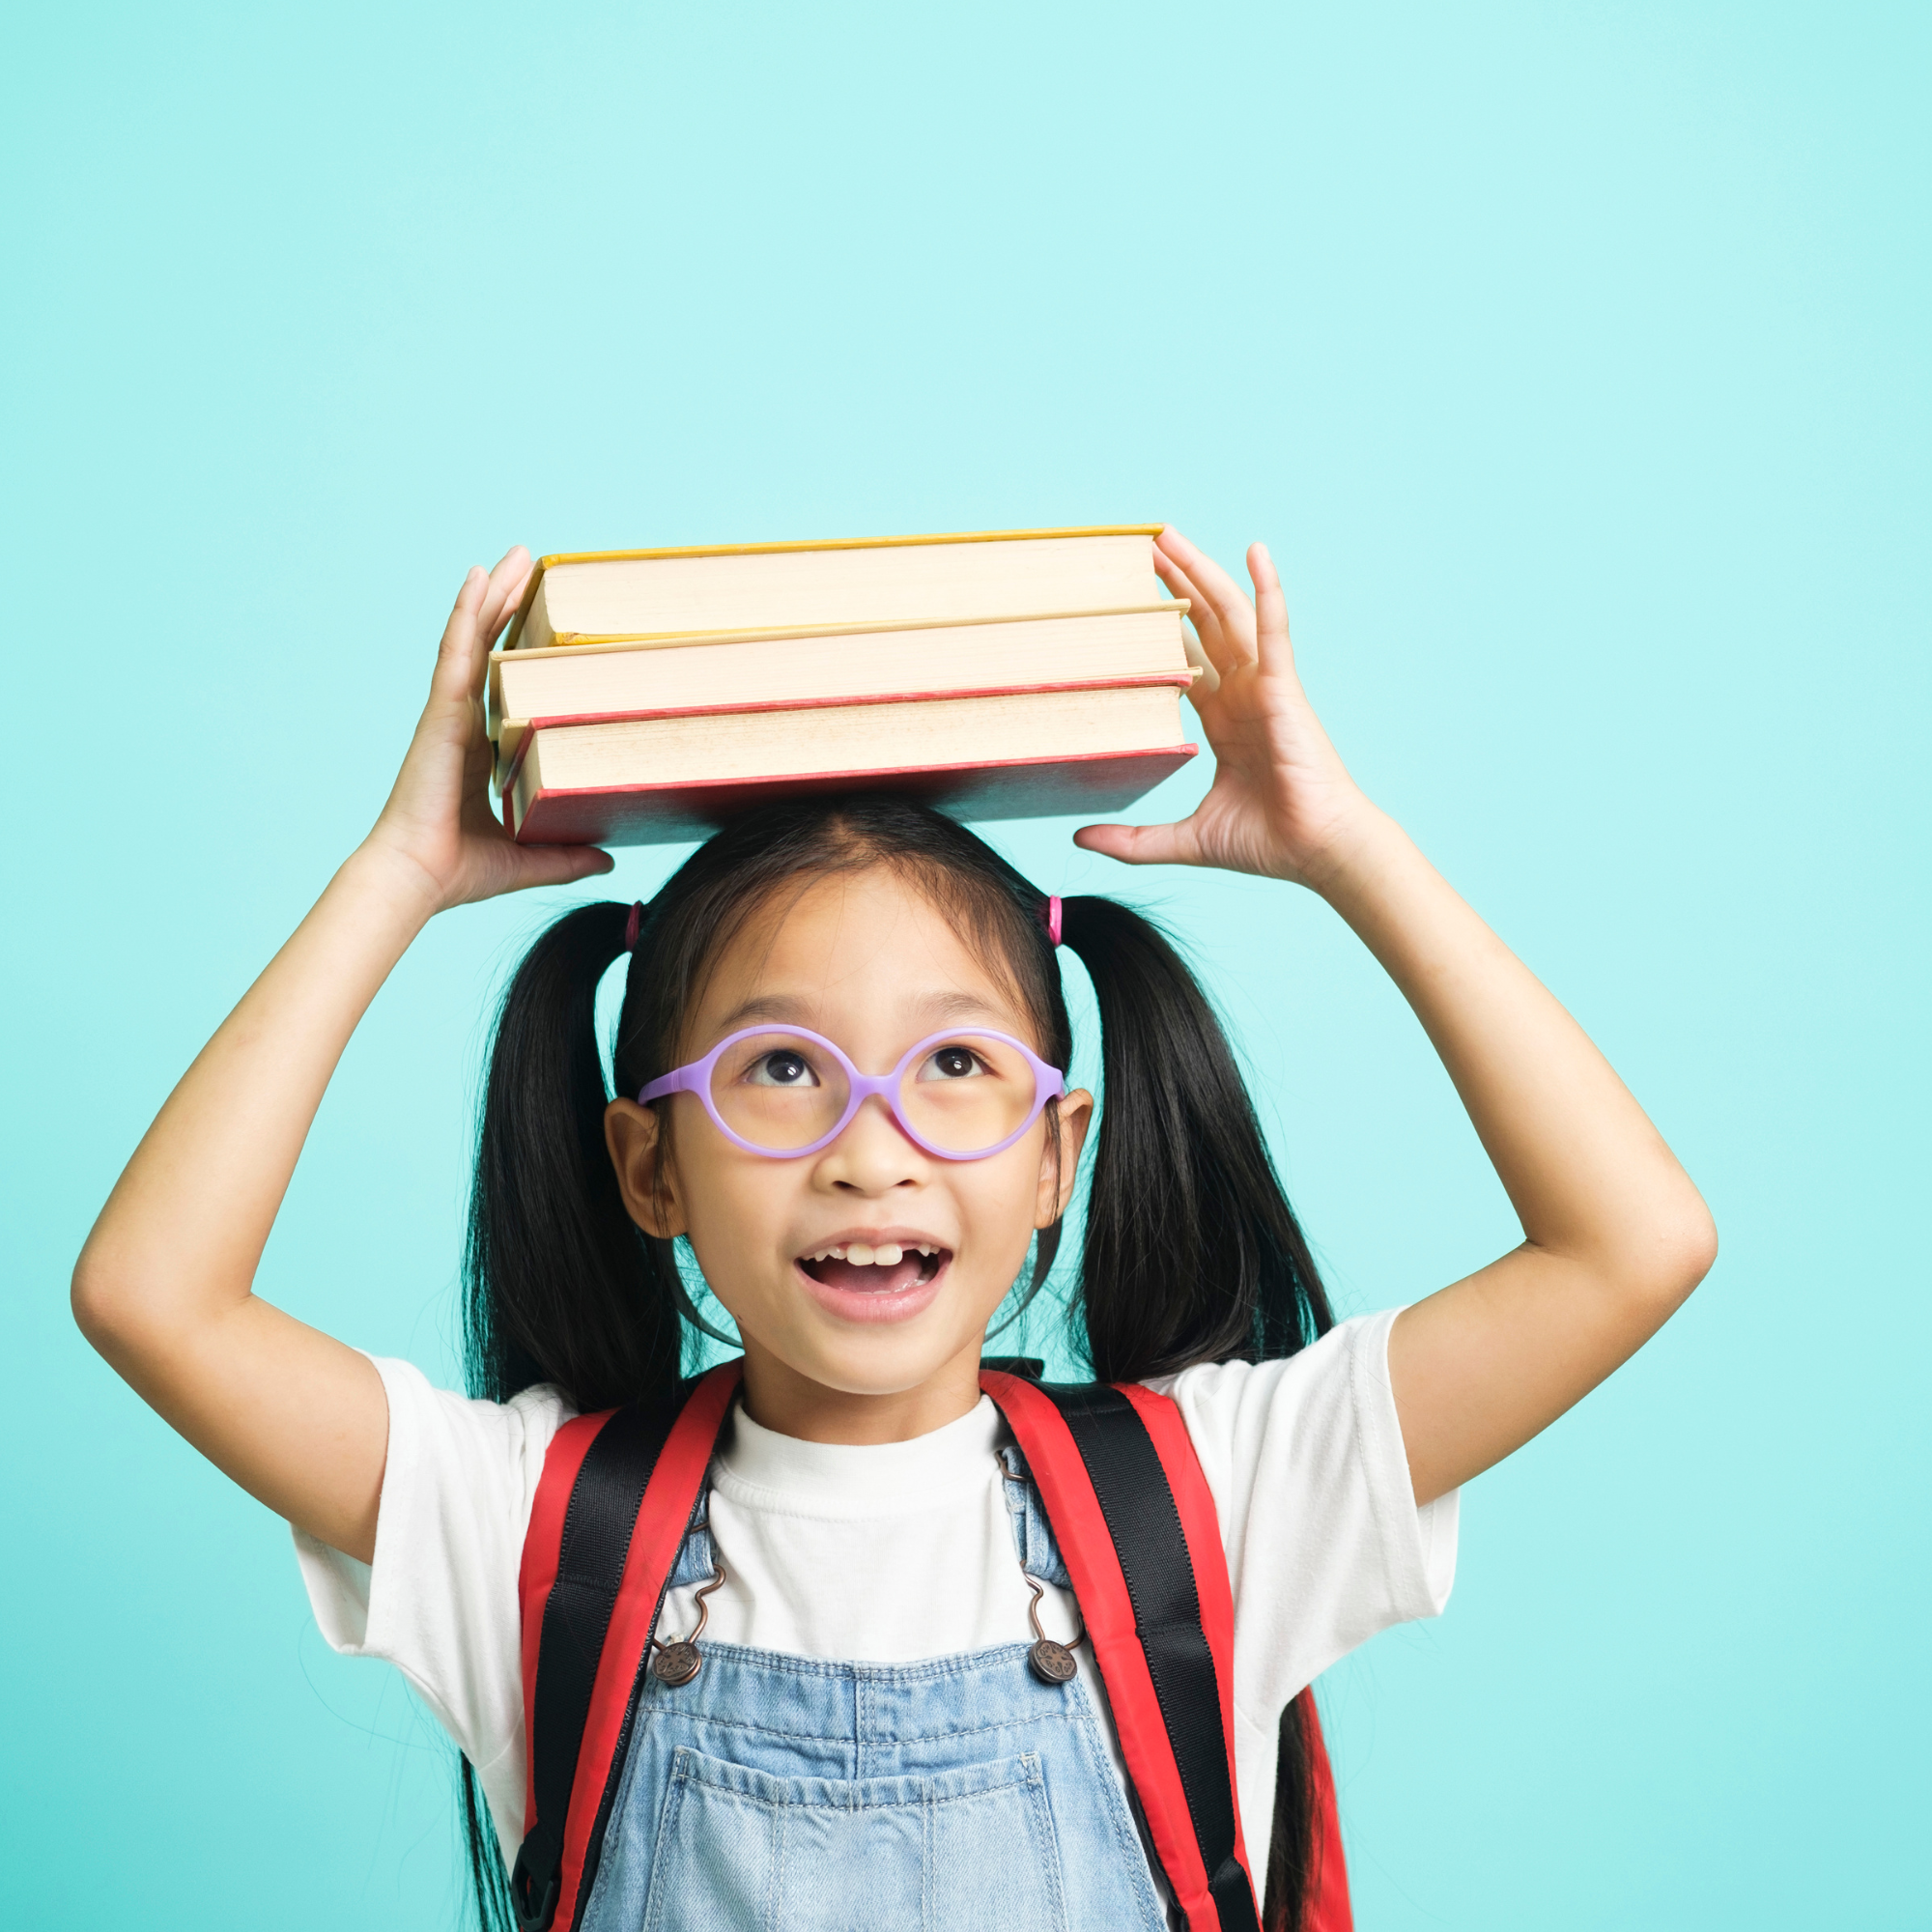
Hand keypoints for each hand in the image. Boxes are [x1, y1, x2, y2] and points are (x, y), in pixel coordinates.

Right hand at [365, 548, 614, 911]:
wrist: (417, 879)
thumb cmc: (459, 871)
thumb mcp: (530, 858)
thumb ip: (568, 856)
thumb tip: (609, 861)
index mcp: (478, 750)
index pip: (503, 685)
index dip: (517, 649)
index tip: (542, 620)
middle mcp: (463, 724)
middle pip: (487, 650)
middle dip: (506, 605)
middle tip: (527, 563)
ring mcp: (449, 715)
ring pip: (472, 640)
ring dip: (491, 596)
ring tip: (510, 556)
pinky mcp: (441, 714)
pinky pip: (456, 654)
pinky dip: (466, 614)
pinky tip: (477, 578)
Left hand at [1075, 527, 1375, 888]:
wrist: (1317, 852)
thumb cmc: (1267, 843)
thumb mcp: (1184, 840)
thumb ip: (1133, 841)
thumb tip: (1078, 839)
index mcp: (1224, 721)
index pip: (1186, 660)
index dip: (1161, 629)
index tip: (1130, 600)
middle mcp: (1244, 695)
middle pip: (1203, 625)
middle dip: (1175, 584)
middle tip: (1145, 545)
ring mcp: (1265, 687)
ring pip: (1229, 615)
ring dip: (1202, 573)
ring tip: (1171, 536)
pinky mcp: (1284, 689)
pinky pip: (1274, 631)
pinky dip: (1267, 589)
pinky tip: (1256, 552)